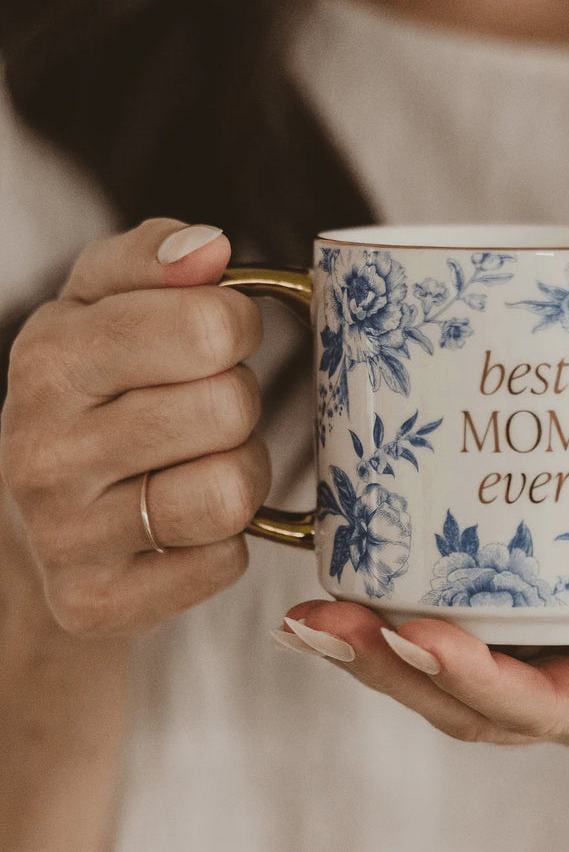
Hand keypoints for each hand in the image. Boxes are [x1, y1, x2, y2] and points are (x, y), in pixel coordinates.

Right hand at [0, 219, 268, 635]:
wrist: (45, 517)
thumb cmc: (98, 392)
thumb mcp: (106, 304)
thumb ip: (155, 259)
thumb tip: (211, 248)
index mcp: (49, 357)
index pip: (208, 325)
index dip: (236, 327)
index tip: (217, 338)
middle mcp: (44, 450)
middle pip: (229, 408)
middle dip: (238, 403)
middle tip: (204, 412)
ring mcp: (65, 536)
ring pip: (230, 492)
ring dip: (241, 476)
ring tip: (203, 466)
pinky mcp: (96, 603)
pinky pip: (223, 563)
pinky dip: (225, 543)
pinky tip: (185, 528)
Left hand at [284, 487, 568, 750]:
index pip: (548, 709)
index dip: (477, 682)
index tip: (416, 635)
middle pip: (476, 710)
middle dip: (395, 674)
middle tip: (321, 622)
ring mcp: (555, 668)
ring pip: (453, 689)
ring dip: (377, 659)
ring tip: (307, 618)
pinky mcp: (536, 631)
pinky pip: (460, 647)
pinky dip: (398, 630)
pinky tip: (349, 592)